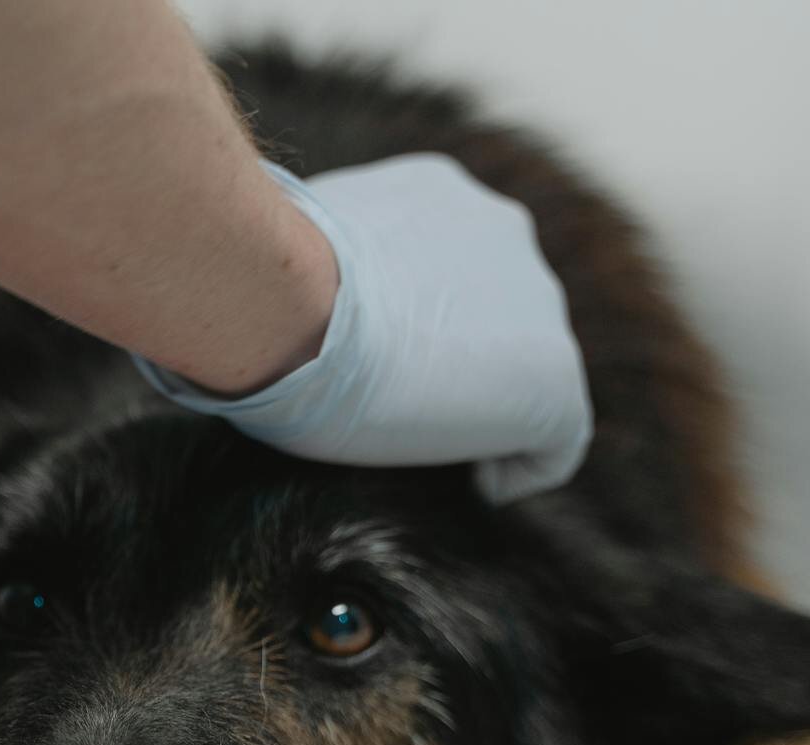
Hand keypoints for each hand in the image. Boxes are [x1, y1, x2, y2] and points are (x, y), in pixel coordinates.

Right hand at [135, 154, 591, 502]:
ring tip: (427, 450)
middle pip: (497, 321)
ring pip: (524, 376)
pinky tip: (469, 484)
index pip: (448, 272)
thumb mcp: (284, 255)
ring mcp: (537, 309)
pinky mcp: (551, 385)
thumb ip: (309, 268)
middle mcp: (506, 237)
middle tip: (395, 414)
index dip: (416, 327)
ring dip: (479, 410)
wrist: (285, 303)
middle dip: (454, 366)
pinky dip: (512, 468)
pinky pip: (550, 444)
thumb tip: (260, 299)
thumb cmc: (257, 281)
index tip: (375, 367)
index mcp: (443, 196)